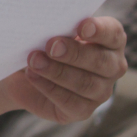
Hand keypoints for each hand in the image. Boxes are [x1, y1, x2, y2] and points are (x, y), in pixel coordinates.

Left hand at [5, 15, 128, 122]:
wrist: (23, 73)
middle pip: (101, 61)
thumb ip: (55, 28)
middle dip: (75, 53)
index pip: (113, 33)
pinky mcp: (83, 110)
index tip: (82, 27)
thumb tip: (46, 27)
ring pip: (86, 84)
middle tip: (51, 46)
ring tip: (34, 61)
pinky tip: (33, 75)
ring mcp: (101, 91)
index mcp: (110, 41)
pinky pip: (70, 102)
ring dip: (57, 71)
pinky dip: (49, 87)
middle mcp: (112, 66)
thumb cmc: (44, 44)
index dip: (100, 30)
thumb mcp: (49, 32)